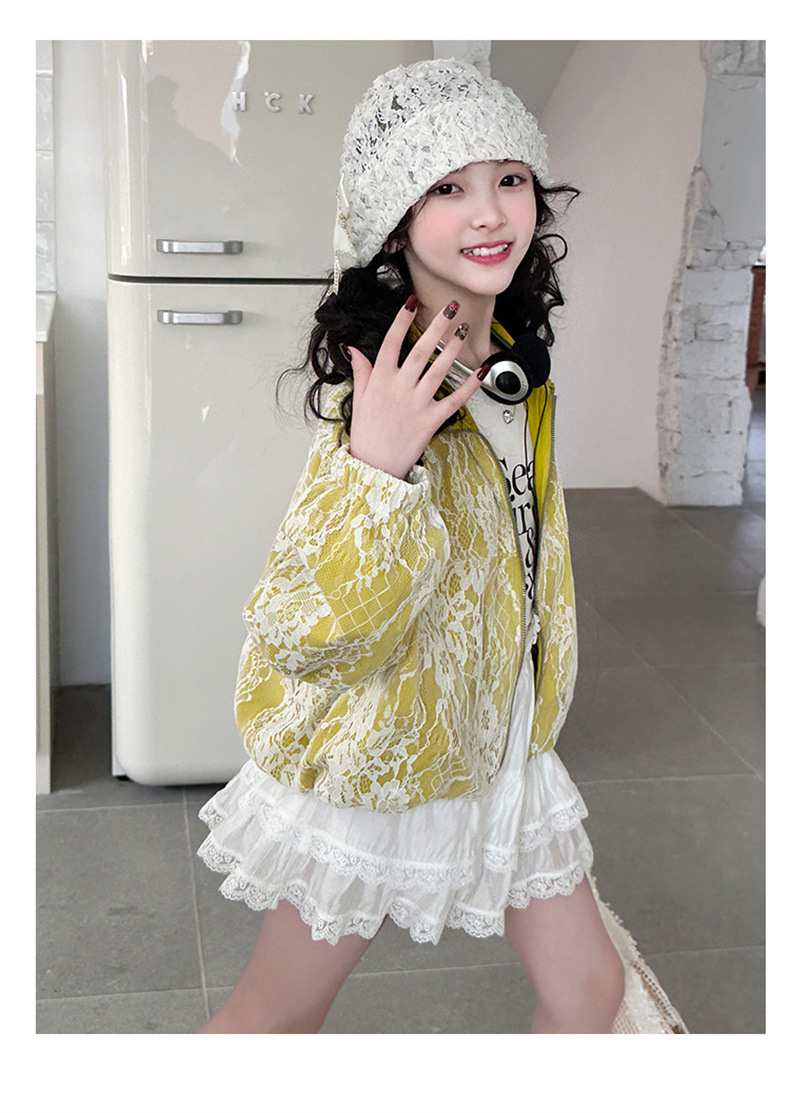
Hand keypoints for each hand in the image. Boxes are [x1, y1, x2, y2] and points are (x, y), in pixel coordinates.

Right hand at [345, 298, 484, 479]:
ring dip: (454, 347)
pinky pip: (455, 399)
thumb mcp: (359, 398)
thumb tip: (353, 349)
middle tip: (452, 307)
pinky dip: (470, 384)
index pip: (392, 342)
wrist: (374, 464)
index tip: (412, 302)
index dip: (402, 320)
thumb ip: (361, 371)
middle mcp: (400, 387)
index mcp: (380, 379)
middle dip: (438, 326)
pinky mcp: (432, 419)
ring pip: (439, 369)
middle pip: (421, 350)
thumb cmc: (367, 432)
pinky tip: (481, 369)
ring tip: (464, 330)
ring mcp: (417, 403)